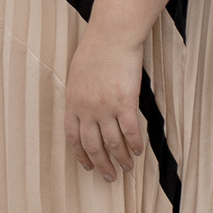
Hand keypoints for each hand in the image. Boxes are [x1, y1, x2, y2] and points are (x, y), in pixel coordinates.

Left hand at [64, 27, 148, 181]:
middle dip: (101, 164)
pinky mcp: (125, 103)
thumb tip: (84, 112)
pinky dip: (136, 144)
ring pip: (113, 143)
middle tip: (109, 176)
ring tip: (127, 167)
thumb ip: (79, 96)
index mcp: (72, 102)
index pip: (73, 137)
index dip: (80, 155)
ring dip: (121, 158)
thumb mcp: (77, 75)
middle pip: (93, 145)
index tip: (87, 166)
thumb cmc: (95, 50)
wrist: (111, 36)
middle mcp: (87, 109)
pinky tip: (139, 150)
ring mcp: (106, 107)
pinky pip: (131, 132)